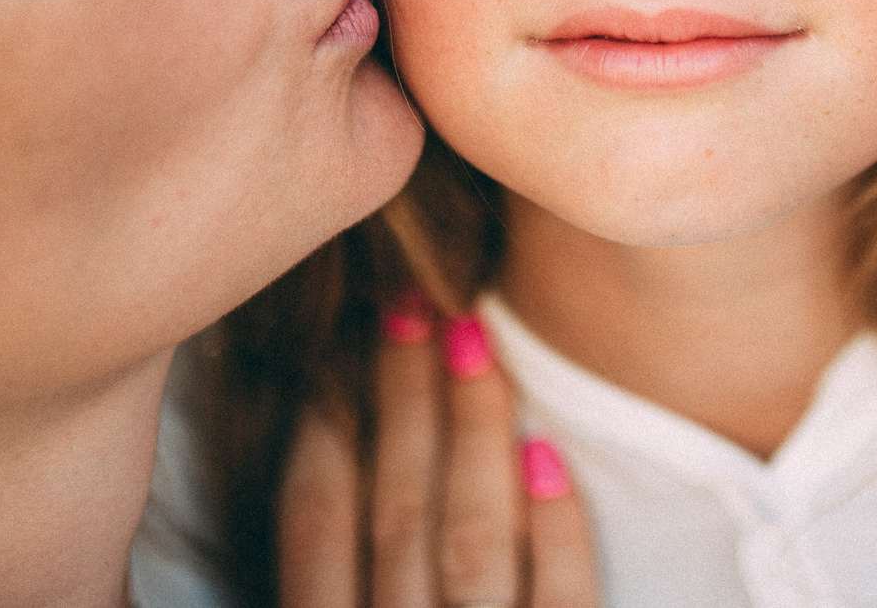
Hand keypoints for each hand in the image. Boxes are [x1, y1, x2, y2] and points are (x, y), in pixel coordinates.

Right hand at [275, 295, 598, 607]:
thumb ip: (340, 555)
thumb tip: (325, 424)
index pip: (314, 520)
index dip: (323, 425)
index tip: (341, 338)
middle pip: (396, 511)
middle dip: (403, 396)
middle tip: (411, 300)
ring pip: (472, 538)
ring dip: (474, 430)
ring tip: (472, 336)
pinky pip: (562, 599)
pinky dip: (556, 527)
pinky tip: (546, 451)